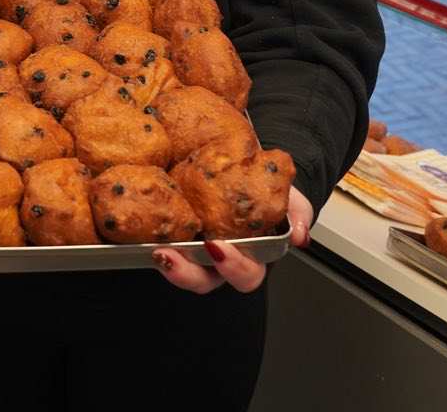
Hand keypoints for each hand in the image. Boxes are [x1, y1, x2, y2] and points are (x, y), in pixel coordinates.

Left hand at [150, 187, 313, 293]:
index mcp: (250, 256)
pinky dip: (152, 238)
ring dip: (168, 263)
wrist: (249, 166)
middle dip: (188, 274)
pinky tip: (147, 228)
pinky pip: (161, 240)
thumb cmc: (268, 189)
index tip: (219, 247)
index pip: (244, 275)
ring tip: (158, 249)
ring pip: (179, 268)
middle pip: (204, 281)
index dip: (233, 268)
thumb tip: (299, 235)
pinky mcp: (175, 230)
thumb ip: (297, 213)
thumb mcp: (289, 196)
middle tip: (173, 255)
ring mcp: (195, 247)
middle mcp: (219, 259)